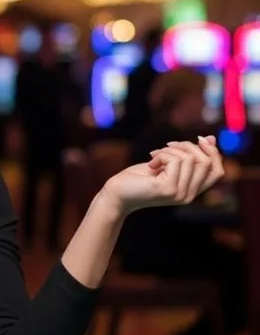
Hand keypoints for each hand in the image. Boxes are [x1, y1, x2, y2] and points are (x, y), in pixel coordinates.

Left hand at [102, 135, 224, 215]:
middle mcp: (189, 196)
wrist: (117, 193)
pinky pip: (176, 160)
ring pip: (190, 159)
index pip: (218, 171)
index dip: (213, 152)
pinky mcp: (169, 189)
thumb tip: (211, 138)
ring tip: (155, 156)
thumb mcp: (166, 163)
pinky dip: (162, 154)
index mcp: (192, 190)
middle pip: (207, 162)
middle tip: (166, 146)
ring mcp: (180, 194)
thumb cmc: (139, 178)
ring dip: (170, 150)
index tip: (198, 139)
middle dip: (187, 146)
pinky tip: (151, 163)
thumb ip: (188, 155)